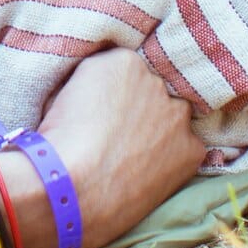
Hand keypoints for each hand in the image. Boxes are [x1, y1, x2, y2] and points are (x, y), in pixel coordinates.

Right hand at [27, 49, 206, 247]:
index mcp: (124, 60)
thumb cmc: (56, 142)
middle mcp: (156, 81)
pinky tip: (151, 172)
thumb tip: (96, 92)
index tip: (107, 110)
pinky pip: (187, 148)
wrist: (71, 187)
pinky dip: (173, 158)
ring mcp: (177, 115)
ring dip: (161, 130)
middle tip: (121, 132)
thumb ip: (91, 82)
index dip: (117, 93)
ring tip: (136, 155)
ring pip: (173, 118)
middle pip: (153, 90)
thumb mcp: (62, 91)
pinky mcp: (191, 149)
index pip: (128, 69)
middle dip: (141, 107)